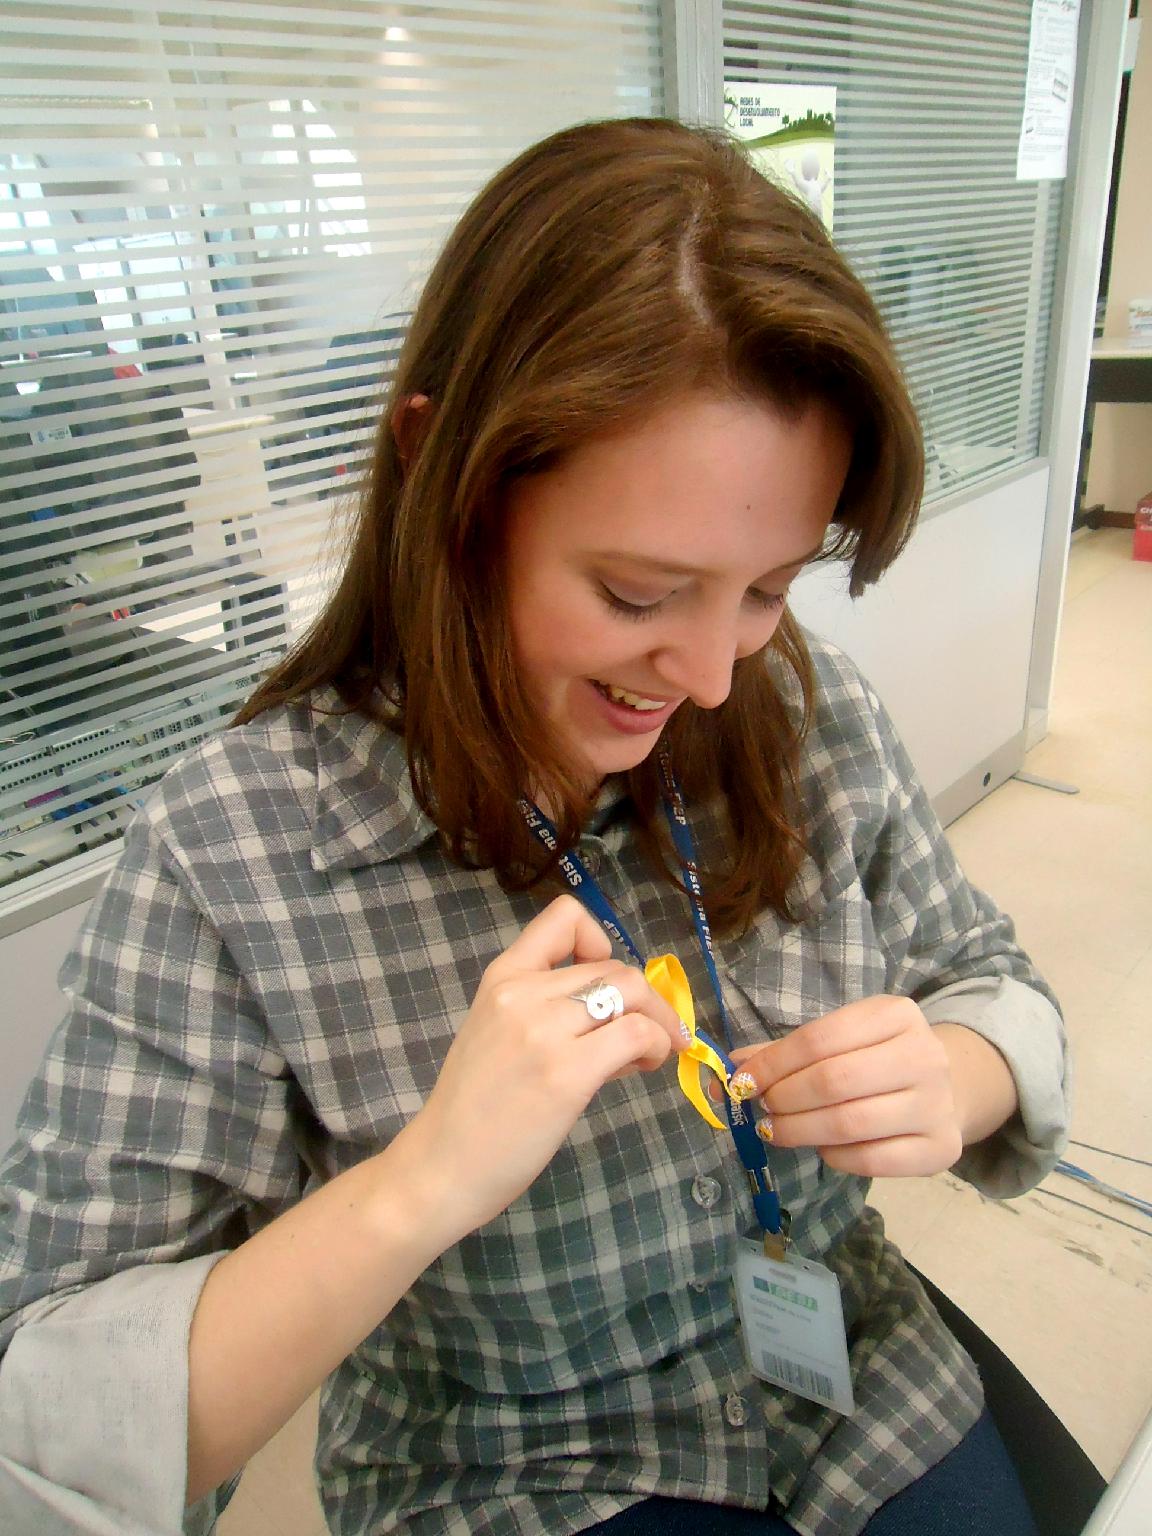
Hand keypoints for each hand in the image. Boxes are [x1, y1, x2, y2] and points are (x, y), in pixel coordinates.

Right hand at [405, 895, 686, 1237]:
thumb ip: (550, 1013)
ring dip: (656, 1020)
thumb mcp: (499, 1035)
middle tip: (641, 1040)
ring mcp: (544, 1031)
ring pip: (632, 991)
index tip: (603, 978)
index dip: (599, 940)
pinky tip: (645, 1066)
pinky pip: (636, 1034)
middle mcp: (522, 993)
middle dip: (644, 1000)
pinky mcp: (568, 1073)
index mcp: (502, 977)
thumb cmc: (473, 1109)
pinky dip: (656, 1045)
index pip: (563, 917)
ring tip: (646, 1055)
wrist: (442, 1165)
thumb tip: (622, 1014)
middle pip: (614, 967)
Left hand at [728, 996, 963, 1177]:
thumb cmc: (876, 1058)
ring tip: (778, 1129)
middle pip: (834, 1081)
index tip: (744, 1081)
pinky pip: (871, 1160)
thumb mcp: (840, 1039)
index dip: (773, 1063)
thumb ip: (786, 1052)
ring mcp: (937, 1103)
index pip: (820, 1039)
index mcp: (896, 1014)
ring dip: (800, 1130)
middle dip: (785, 1098)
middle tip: (764, 1108)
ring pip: (851, 1123)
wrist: (946, 1088)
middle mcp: (925, 1055)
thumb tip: (730, 1070)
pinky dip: (834, 1156)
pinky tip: (821, 1147)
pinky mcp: (941, 1147)